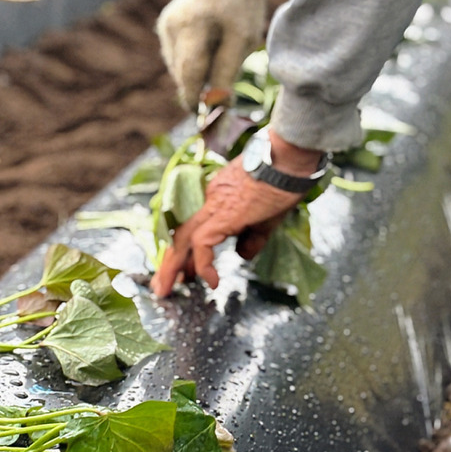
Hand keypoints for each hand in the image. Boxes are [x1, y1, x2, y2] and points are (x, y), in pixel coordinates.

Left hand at [151, 133, 323, 295]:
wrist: (288, 162)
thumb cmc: (283, 184)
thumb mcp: (265, 219)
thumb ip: (251, 238)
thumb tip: (242, 255)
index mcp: (216, 199)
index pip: (191, 228)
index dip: (183, 252)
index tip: (182, 272)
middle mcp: (208, 201)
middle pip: (179, 235)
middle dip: (169, 263)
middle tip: (162, 286)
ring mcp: (213, 206)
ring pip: (182, 239)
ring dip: (171, 267)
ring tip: (166, 289)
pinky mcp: (222, 214)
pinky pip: (202, 243)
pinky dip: (203, 264)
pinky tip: (211, 281)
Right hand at [155, 0, 275, 109]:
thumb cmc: (242, 4)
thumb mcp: (242, 38)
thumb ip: (227, 73)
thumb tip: (218, 108)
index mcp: (192, 26)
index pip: (189, 74)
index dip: (197, 100)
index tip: (208, 119)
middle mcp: (172, 26)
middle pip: (182, 73)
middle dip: (197, 90)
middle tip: (217, 99)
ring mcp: (166, 25)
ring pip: (178, 67)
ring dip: (196, 76)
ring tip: (219, 61)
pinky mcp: (166, 25)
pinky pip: (177, 55)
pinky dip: (191, 62)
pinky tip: (208, 51)